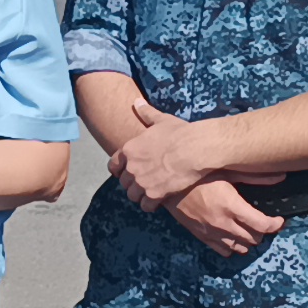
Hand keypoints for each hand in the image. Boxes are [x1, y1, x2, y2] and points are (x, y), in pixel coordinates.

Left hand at [110, 101, 282, 210]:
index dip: (119, 170)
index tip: (125, 172)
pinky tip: (158, 202)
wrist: (195, 150)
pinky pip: (145, 206)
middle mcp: (132, 167)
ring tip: (149, 193)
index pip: (113, 165)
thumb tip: (137, 102)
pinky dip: (150, 205)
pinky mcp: (154, 194)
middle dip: (131, 184)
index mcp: (130, 149)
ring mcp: (142, 181)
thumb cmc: (180, 133)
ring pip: (132, 196)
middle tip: (143, 182)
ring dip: (140, 196)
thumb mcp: (161, 120)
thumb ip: (146, 113)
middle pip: (123, 182)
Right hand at [164, 179, 285, 256]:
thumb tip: (281, 175)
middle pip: (253, 238)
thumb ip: (254, 176)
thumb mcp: (226, 170)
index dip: (275, 224)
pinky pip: (223, 250)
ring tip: (250, 229)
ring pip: (240, 247)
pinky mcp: (202, 236)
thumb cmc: (198, 174)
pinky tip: (233, 235)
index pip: (262, 225)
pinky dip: (233, 246)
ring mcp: (212, 232)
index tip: (278, 219)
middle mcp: (223, 223)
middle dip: (262, 231)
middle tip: (264, 221)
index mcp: (231, 206)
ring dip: (248, 240)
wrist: (168, 184)